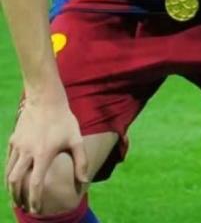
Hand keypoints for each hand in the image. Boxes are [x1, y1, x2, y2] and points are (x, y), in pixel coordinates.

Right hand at [6, 97, 88, 213]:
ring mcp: (18, 146)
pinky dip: (9, 172)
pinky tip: (14, 178)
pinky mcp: (13, 140)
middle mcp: (27, 152)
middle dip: (17, 197)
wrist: (45, 100)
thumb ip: (81, 161)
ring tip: (16, 197)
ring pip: (8, 172)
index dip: (35, 199)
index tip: (36, 209)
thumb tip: (84, 181)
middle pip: (15, 181)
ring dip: (11, 187)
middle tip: (22, 206)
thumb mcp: (77, 140)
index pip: (35, 183)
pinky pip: (8, 161)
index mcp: (43, 154)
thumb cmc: (64, 121)